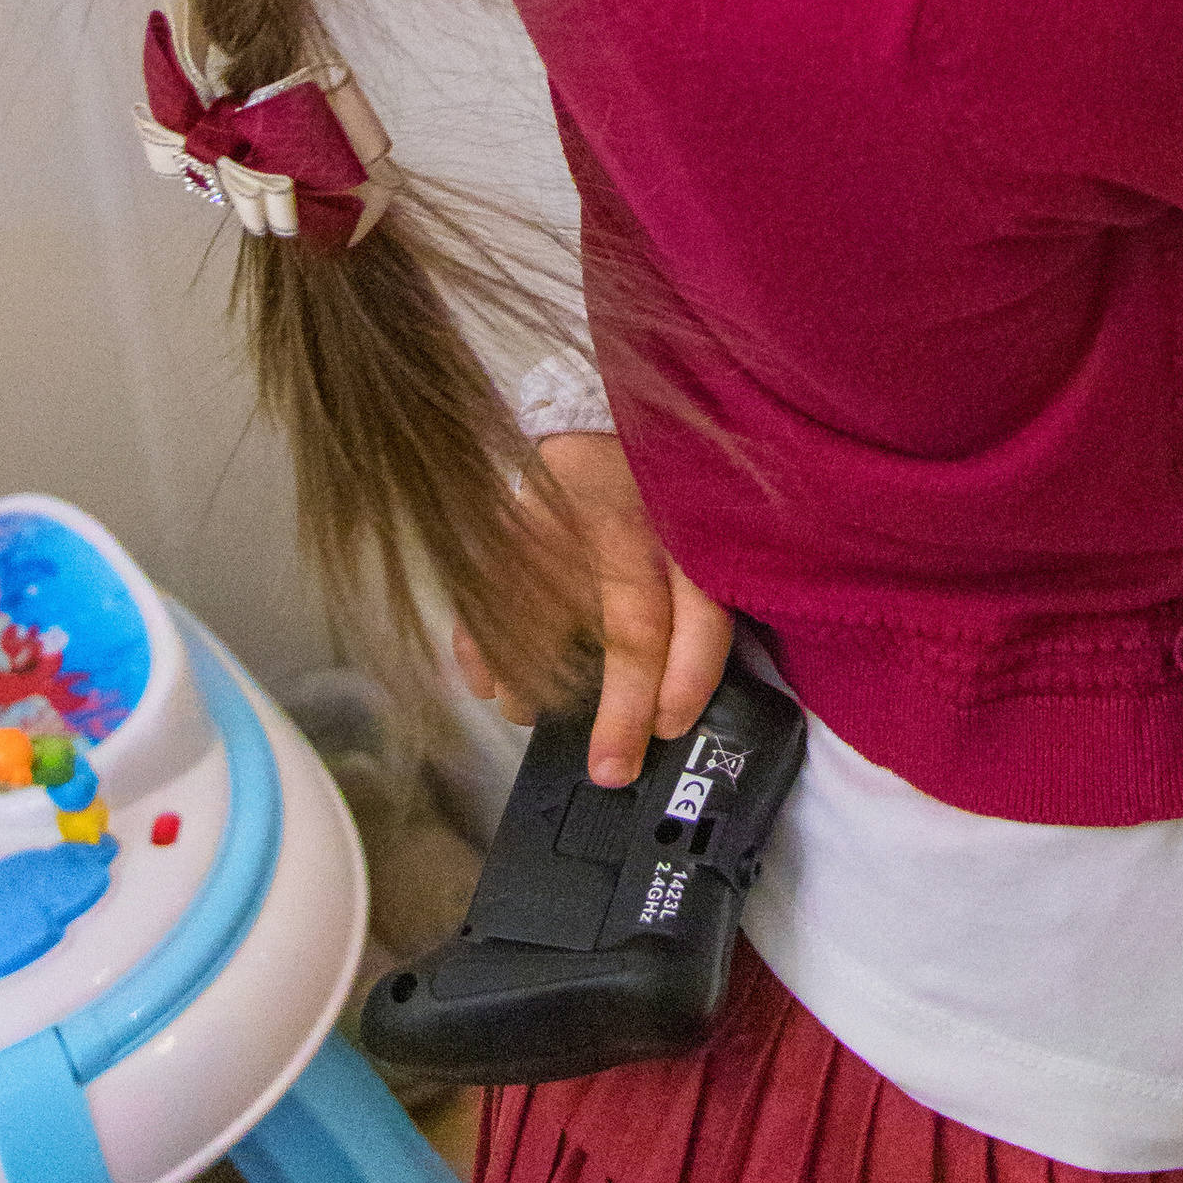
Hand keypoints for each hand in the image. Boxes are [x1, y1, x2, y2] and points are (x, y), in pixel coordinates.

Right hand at [452, 430, 734, 787]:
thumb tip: (679, 713)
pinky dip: (481, 642)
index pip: (699, 612)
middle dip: (622, 708)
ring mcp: (570, 517)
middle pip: (632, 624)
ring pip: (553, 611)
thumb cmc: (661, 496)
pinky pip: (490, 586)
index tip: (667, 731)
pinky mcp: (515, 515)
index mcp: (691, 535)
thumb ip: (700, 613)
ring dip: (538, 679)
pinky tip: (484, 682)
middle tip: (609, 770)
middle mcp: (636, 527)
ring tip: (528, 716)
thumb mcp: (701, 542)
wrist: (603, 412)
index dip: (688, 678)